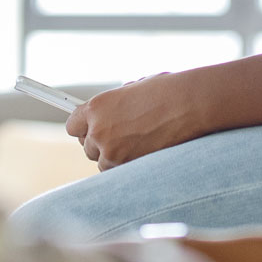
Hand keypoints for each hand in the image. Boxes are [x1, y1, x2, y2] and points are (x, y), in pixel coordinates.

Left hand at [65, 72, 203, 168]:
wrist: (189, 104)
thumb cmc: (167, 91)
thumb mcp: (133, 90)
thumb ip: (115, 105)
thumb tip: (110, 114)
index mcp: (96, 106)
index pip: (73, 125)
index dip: (84, 127)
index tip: (91, 128)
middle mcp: (98, 130)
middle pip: (87, 146)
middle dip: (101, 142)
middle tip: (122, 134)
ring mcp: (111, 151)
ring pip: (103, 161)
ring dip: (115, 155)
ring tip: (139, 141)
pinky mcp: (126, 166)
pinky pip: (117, 171)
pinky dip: (127, 165)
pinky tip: (144, 150)